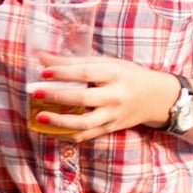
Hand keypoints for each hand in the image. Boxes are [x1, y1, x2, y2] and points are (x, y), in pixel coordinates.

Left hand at [27, 57, 181, 141]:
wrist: (156, 97)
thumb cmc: (126, 75)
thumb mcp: (107, 63)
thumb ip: (75, 61)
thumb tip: (42, 57)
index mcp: (115, 73)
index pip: (87, 72)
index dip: (64, 72)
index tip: (44, 72)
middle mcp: (115, 95)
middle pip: (84, 97)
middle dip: (58, 96)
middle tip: (37, 93)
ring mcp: (113, 115)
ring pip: (84, 122)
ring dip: (60, 122)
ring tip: (40, 118)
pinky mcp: (110, 128)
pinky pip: (86, 135)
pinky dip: (67, 134)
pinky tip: (51, 130)